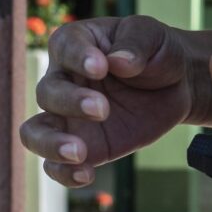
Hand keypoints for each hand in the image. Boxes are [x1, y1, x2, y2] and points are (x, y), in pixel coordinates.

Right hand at [21, 17, 208, 188]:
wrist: (176, 86)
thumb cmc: (157, 52)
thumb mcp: (153, 36)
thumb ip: (135, 45)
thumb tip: (118, 61)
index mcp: (74, 43)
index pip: (64, 48)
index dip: (78, 58)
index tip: (101, 66)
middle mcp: (62, 79)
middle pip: (46, 92)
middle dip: (71, 102)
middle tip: (103, 109)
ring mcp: (67, 117)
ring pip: (35, 133)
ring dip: (51, 144)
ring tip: (79, 152)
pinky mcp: (81, 146)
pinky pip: (56, 166)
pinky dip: (64, 174)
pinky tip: (86, 175)